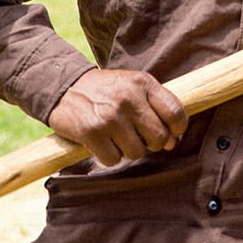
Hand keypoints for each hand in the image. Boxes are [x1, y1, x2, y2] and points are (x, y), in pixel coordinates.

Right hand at [48, 68, 187, 166]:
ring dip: (127, 150)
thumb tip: (172, 141)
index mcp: (142, 82)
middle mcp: (128, 98)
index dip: (177, 129)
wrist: (65, 85)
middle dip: (151, 143)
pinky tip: (101, 142)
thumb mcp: (132, 86)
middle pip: (158, 137)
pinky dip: (108, 156)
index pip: (175, 112)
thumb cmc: (105, 90)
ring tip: (116, 136)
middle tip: (137, 136)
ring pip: (136, 152)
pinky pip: (113, 160)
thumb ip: (155, 108)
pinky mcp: (91, 132)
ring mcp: (110, 116)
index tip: (170, 133)